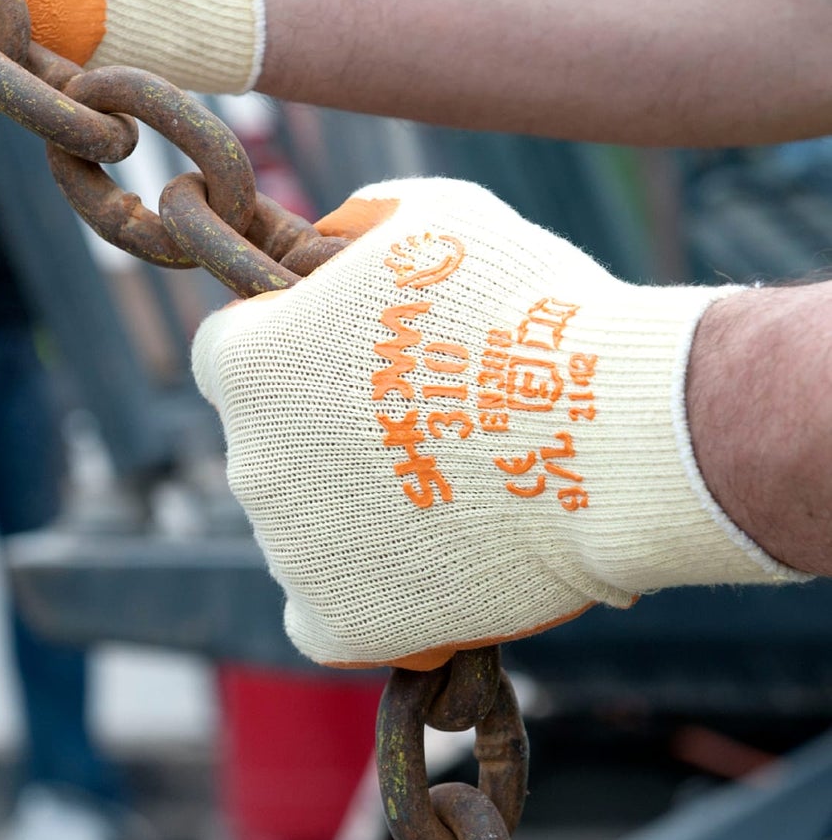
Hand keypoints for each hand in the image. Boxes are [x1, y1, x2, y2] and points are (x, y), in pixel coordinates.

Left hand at [191, 178, 801, 669]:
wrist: (611, 432)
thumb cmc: (526, 309)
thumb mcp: (430, 219)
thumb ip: (353, 231)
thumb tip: (326, 239)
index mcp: (248, 363)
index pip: (228, 357)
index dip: (286, 354)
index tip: (342, 361)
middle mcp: (250, 459)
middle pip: (272, 447)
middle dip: (326, 437)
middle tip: (425, 431)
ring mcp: (289, 548)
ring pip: (306, 529)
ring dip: (357, 515)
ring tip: (458, 497)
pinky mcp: (336, 621)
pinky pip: (327, 613)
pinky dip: (365, 599)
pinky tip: (422, 571)